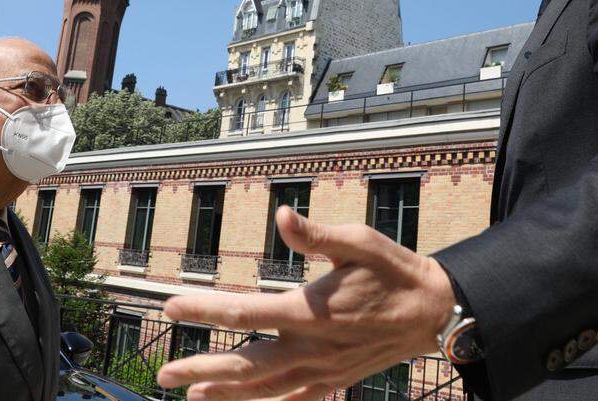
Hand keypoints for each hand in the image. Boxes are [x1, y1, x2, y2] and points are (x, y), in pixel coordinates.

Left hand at [156, 206, 456, 400]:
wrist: (434, 311)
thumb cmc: (393, 270)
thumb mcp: (358, 242)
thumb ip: (314, 234)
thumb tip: (281, 215)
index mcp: (309, 311)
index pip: (243, 312)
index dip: (203, 310)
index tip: (171, 307)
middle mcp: (311, 348)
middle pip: (244, 365)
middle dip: (200, 368)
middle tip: (164, 372)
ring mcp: (322, 371)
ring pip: (263, 389)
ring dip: (225, 393)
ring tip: (191, 394)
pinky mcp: (334, 381)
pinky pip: (293, 400)